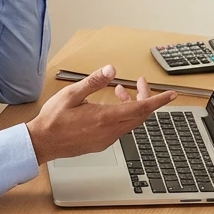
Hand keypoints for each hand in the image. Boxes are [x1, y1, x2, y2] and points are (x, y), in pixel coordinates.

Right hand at [26, 65, 176, 164]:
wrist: (42, 143)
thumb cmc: (53, 120)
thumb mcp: (72, 94)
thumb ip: (94, 81)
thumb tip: (111, 69)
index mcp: (106, 118)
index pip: (141, 109)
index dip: (158, 100)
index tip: (172, 95)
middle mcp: (110, 131)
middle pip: (139, 115)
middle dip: (144, 97)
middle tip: (140, 83)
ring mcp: (107, 139)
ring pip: (131, 122)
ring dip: (132, 106)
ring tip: (120, 90)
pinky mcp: (101, 143)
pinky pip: (121, 128)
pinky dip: (123, 115)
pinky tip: (111, 106)